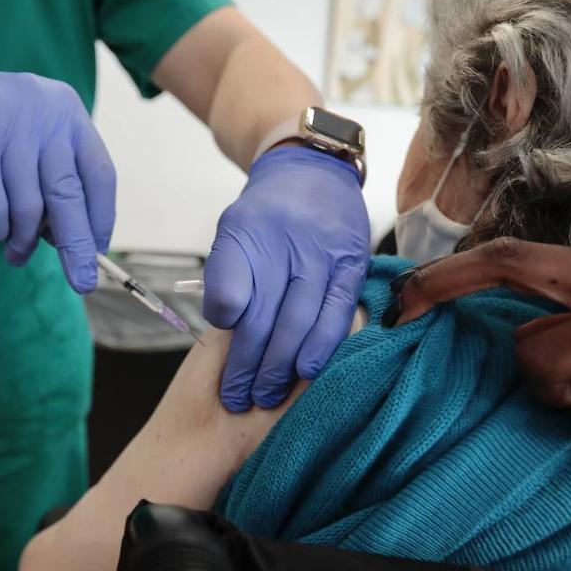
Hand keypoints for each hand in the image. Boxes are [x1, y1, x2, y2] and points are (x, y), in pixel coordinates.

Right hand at [0, 58, 115, 292]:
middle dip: (76, 246)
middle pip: (68, 194)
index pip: (99, 174)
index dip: (101, 218)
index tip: (98, 252)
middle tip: (82, 283)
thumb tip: (77, 244)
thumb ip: (52, 180)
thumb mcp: (25, 142)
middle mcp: (42, 109)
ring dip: (23, 242)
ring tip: (16, 255)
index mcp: (65, 109)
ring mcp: (5, 120)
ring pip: (29, 206)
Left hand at [204, 145, 369, 411]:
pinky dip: (321, 347)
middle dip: (248, 365)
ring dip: (280, 366)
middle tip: (237, 398)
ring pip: (299, 321)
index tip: (218, 364)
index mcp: (245, 231)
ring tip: (266, 396)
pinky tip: (307, 371)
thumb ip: (226, 275)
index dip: (224, 331)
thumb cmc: (268, 216)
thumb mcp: (233, 231)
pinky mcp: (352, 267)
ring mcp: (322, 254)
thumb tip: (225, 322)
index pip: (229, 290)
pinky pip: (336, 315)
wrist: (314, 173)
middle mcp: (285, 242)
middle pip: (263, 316)